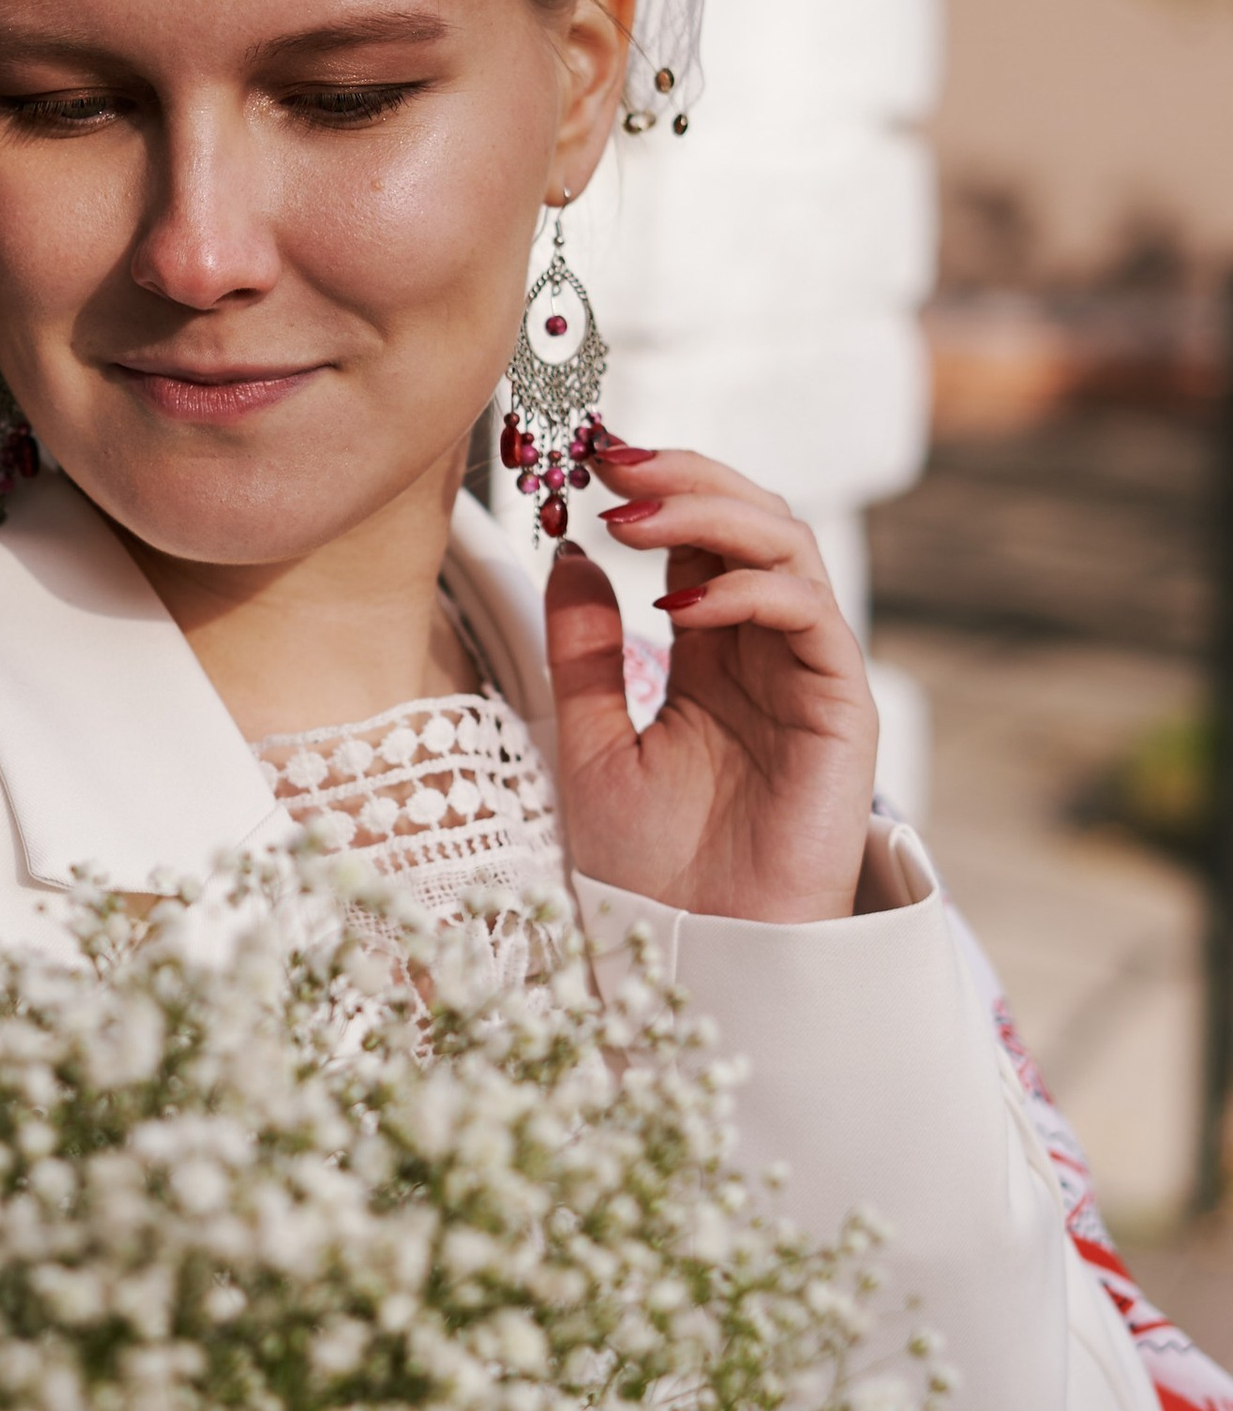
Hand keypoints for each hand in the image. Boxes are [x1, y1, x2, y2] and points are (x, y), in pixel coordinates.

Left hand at [545, 444, 877, 925]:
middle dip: (681, 475)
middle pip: (748, 520)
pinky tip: (682, 597)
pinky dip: (748, 590)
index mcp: (709, 652)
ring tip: (630, 511)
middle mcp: (764, 651)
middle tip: (609, 458)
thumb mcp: (589, 744)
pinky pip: (810, 617)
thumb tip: (569, 552)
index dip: (649, 485)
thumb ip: (583, 652)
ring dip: (710, 512)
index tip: (582, 454)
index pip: (694, 534)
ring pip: (787, 548)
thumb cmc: (650, 872)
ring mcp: (807, 674)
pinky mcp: (841, 710)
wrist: (698, 957)